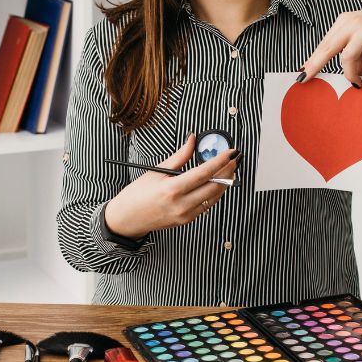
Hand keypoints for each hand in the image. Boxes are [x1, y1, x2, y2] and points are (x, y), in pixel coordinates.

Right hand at [103, 134, 239, 237]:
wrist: (127, 219)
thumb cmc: (137, 195)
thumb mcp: (156, 171)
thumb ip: (179, 156)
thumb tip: (192, 140)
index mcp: (172, 189)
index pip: (204, 173)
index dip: (221, 161)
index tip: (231, 152)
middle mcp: (182, 204)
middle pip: (215, 186)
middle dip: (228, 170)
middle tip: (234, 158)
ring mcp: (186, 215)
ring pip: (215, 197)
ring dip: (225, 181)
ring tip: (229, 168)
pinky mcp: (187, 220)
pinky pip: (207, 205)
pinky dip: (215, 192)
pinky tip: (217, 182)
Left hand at [297, 2, 361, 86]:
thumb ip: (354, 57)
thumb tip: (351, 77)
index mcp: (344, 22)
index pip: (324, 44)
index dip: (312, 60)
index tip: (302, 73)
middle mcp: (352, 23)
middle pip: (328, 47)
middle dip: (315, 64)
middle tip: (306, 79)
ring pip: (348, 56)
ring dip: (350, 74)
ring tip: (357, 84)